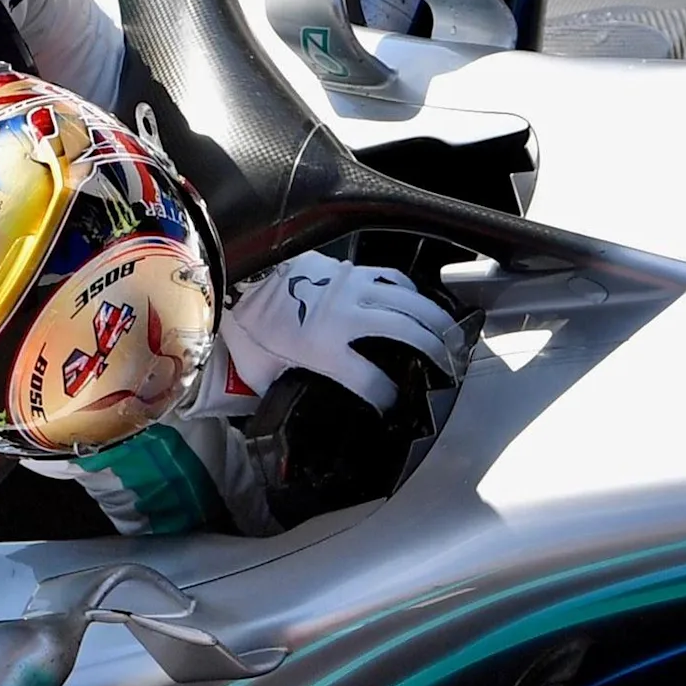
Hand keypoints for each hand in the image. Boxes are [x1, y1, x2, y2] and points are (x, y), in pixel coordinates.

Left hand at [211, 253, 466, 413]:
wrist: (234, 279)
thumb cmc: (249, 330)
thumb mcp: (265, 373)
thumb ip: (292, 394)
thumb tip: (307, 415)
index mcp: (321, 346)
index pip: (369, 379)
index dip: (387, 398)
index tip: (394, 408)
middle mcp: (342, 314)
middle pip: (404, 331)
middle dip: (433, 350)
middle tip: (450, 367)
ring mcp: (348, 287)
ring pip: (406, 300)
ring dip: (434, 318)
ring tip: (450, 336)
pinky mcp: (346, 269)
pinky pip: (390, 277)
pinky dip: (410, 292)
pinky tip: (418, 304)